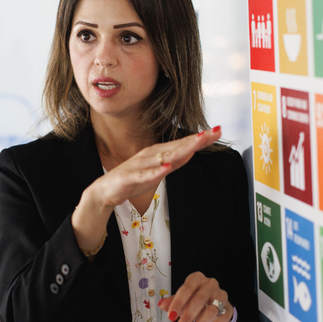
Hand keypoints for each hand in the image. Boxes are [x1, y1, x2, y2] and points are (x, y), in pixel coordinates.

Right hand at [86, 127, 222, 211]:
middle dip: (196, 139)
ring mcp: (140, 165)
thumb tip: (191, 153)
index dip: (200, 138)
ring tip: (196, 143)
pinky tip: (166, 167)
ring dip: (180, 150)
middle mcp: (150, 154)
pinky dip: (156, 171)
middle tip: (214, 131)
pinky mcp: (130, 177)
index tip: (218, 130)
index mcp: (157, 152)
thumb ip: (174, 162)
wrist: (105, 190)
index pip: (182, 143)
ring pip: (163, 157)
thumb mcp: (158, 171)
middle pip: (177, 146)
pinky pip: (145, 174)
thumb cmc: (132, 180)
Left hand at [158, 272, 232, 321]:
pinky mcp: (228, 308)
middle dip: (187, 318)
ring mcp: (221, 296)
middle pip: (199, 300)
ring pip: (211, 311)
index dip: (178, 303)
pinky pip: (222, 318)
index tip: (170, 317)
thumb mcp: (181, 300)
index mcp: (197, 279)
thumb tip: (162, 304)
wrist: (212, 305)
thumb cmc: (193, 300)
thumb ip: (172, 302)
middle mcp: (210, 285)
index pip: (186, 289)